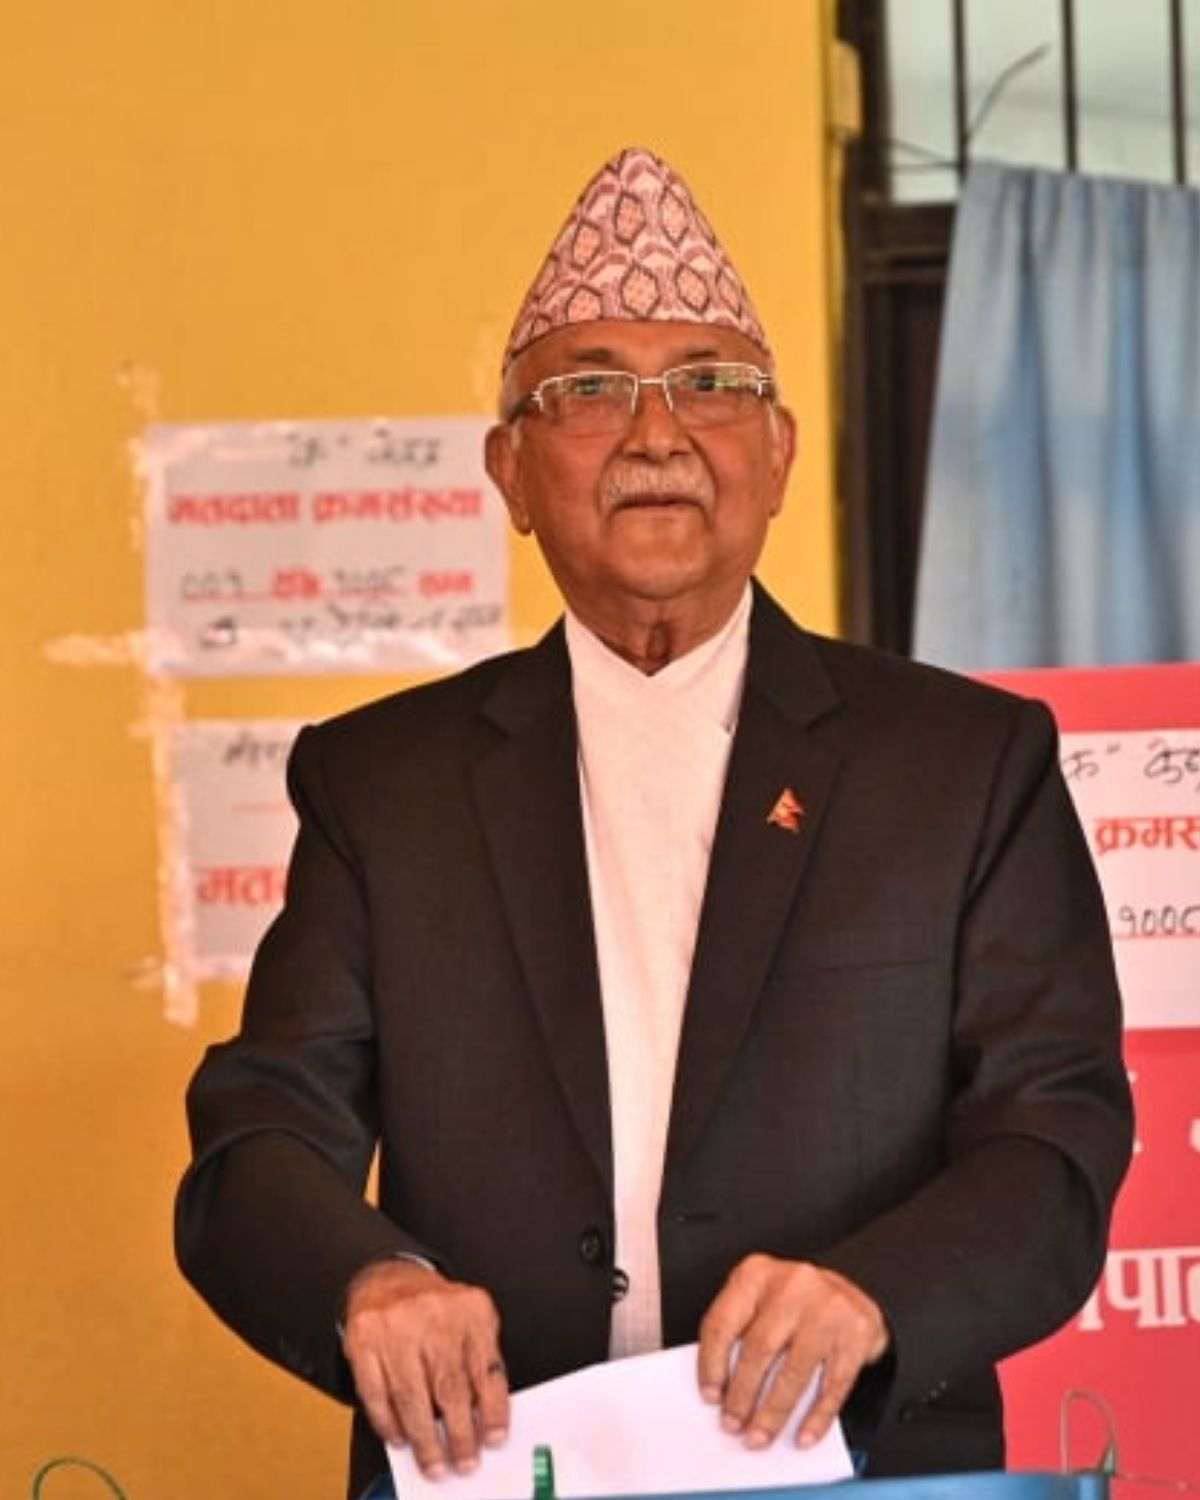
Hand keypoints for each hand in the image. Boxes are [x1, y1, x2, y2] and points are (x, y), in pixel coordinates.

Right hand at [341, 1259, 508, 1478]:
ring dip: (424, 1438)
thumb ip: (480, 1362)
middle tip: (463, 1460)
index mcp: (470, 1309)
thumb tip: (485, 1420)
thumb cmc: (435, 1311)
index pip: (486, 1368)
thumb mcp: (469, 1322)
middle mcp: (433, 1314)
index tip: (493, 1439)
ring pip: (412, 1396)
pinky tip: (400, 1438)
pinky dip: (389, 1423)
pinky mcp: (364, 1340)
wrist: (389, 1279)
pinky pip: (377, 1393)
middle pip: (449, 1386)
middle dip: (458, 1434)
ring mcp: (395, 1327)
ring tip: (433, 1461)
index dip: (492, 1410)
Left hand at [697, 1254, 887, 1450]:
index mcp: (756, 1274)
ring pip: (793, 1373)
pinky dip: (816, 1418)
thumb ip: (738, 1330)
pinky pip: (833, 1387)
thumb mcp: (759, 1299)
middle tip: (733, 1424)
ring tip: (759, 1435)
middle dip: (742, 1396)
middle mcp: (792, 1286)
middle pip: (758, 1350)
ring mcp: (827, 1310)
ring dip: (773, 1414)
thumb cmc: (794, 1300)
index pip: (723, 1323)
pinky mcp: (856, 1335)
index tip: (710, 1396)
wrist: (848, 1294)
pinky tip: (803, 1435)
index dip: (712, 1365)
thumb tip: (720, 1386)